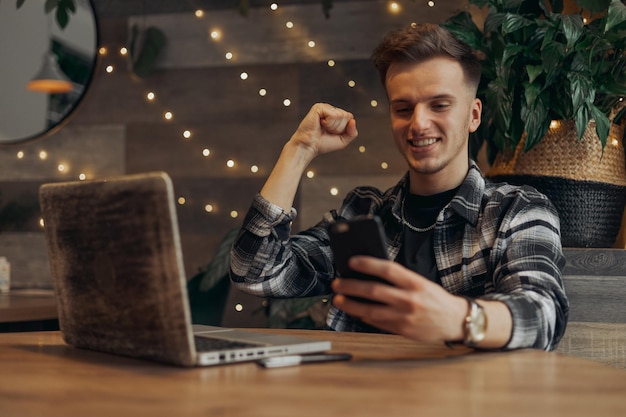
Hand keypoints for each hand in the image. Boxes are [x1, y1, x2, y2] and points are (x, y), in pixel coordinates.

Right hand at [289, 103, 357, 158]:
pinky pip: (333, 114)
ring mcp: (325, 107)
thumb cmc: (322, 144)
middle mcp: (331, 110)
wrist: (309, 146)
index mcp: (336, 116)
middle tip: (326, 131)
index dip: (343, 129)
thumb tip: (353, 121)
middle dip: (338, 128)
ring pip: (340, 115)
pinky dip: (328, 123)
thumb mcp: (343, 141)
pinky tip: (320, 124)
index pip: (350, 118)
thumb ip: (352, 133)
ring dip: (332, 126)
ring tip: (322, 128)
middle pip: (346, 116)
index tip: (332, 133)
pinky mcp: (319, 107)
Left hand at [331, 256, 467, 343]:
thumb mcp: (421, 282)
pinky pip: (377, 323)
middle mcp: (409, 299)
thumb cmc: (436, 299)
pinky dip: (363, 317)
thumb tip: (370, 274)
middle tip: (337, 283)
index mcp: (415, 283)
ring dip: (351, 305)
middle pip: (373, 290)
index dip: (368, 264)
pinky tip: (355, 312)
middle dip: (351, 286)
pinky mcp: (402, 330)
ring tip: (338, 299)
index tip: (352, 261)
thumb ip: (399, 279)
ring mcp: (405, 316)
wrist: (456, 321)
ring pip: (370, 310)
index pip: (388, 269)